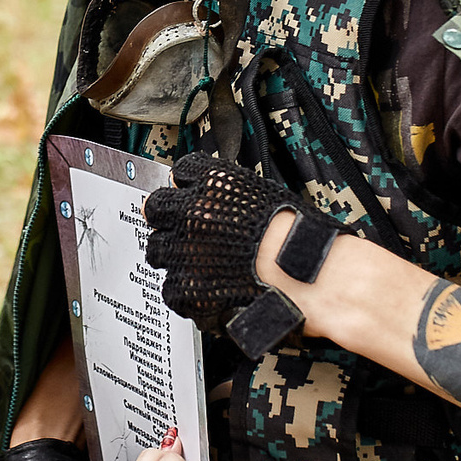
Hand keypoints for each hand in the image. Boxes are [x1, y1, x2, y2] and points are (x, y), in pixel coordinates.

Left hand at [142, 152, 341, 355]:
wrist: (305, 278)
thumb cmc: (297, 238)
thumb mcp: (264, 192)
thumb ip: (228, 189)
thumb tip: (212, 188)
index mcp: (213, 183)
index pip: (181, 172)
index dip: (186, 186)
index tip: (190, 194)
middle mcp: (191, 213)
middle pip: (156, 209)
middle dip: (167, 218)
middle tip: (184, 229)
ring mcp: (183, 251)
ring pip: (158, 249)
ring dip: (174, 253)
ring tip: (199, 262)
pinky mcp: (184, 288)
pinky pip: (171, 287)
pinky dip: (186, 288)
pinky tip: (208, 286)